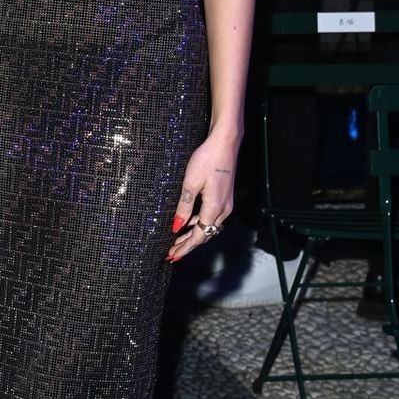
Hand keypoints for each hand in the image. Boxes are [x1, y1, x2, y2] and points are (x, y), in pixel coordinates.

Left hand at [167, 133, 239, 261]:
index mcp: (214, 208)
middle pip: (205, 234)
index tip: (172, 255)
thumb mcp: (190, 183)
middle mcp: (224, 209)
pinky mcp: (225, 197)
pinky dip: (200, 223)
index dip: (185, 247)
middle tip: (172, 252)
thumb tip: (176, 226)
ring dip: (194, 235)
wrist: (225, 143)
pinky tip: (189, 223)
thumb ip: (184, 206)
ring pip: (209, 226)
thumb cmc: (207, 159)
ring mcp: (226, 203)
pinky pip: (211, 217)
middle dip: (188, 245)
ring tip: (177, 241)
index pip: (199, 235)